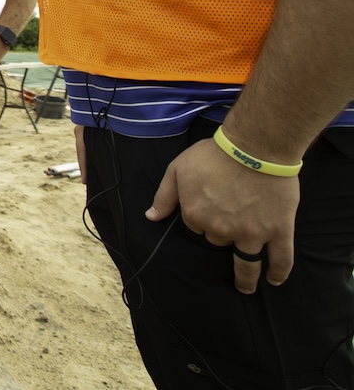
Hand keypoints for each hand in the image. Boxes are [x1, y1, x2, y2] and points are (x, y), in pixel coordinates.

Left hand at [146, 137, 299, 293]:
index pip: (196, 226)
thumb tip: (150, 217)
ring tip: (246, 286)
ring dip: (246, 277)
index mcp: (196, 215)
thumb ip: (164, 196)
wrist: (254, 146)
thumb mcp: (178, 169)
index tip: (211, 204)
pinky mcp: (278, 230)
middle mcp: (221, 229)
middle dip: (222, 233)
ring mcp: (251, 232)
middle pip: (218, 240)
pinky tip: (274, 279)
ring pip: (246, 262)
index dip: (202, 216)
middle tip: (231, 222)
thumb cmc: (214, 154)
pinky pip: (281, 258)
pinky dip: (279, 272)